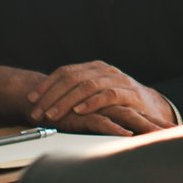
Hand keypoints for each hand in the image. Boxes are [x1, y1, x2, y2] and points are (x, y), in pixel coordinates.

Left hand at [27, 62, 176, 130]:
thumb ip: (76, 92)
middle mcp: (105, 70)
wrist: (151, 108)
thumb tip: (42, 101)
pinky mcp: (129, 93)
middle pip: (72, 78)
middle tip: (37, 112)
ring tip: (52, 115)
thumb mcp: (96, 94)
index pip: (65, 71)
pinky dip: (91, 103)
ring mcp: (118, 80)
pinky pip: (107, 95)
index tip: (31, 100)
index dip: (46, 85)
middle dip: (51, 96)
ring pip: (86, 86)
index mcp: (94, 67)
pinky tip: (79, 111)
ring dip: (66, 101)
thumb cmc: (118, 104)